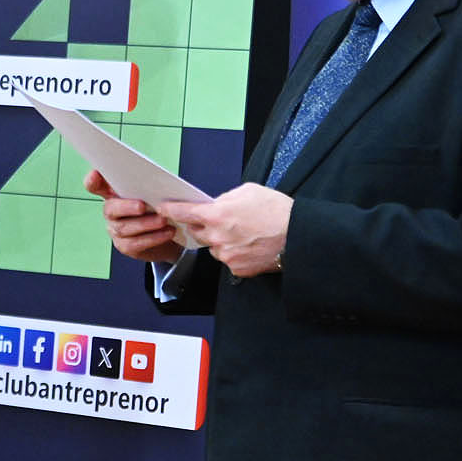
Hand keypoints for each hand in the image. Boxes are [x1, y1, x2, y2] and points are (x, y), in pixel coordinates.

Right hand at [84, 169, 184, 264]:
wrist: (168, 233)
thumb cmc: (158, 208)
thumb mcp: (154, 192)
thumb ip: (148, 185)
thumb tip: (155, 180)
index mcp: (114, 193)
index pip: (96, 185)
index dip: (93, 180)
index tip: (96, 174)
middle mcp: (111, 211)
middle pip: (110, 208)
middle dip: (126, 207)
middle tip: (142, 206)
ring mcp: (115, 229)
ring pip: (123, 228)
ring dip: (145, 223)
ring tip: (163, 220)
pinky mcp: (125, 246)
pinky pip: (135, 243)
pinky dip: (153, 238)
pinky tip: (166, 232)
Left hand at [157, 184, 291, 277]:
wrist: (298, 236)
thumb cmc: (276, 211)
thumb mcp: (248, 192)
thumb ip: (224, 199)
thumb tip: (213, 204)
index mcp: (217, 215)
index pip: (183, 213)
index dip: (171, 210)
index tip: (163, 209)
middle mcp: (217, 237)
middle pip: (196, 232)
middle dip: (203, 226)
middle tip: (219, 220)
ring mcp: (226, 255)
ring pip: (212, 247)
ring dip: (220, 240)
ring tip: (242, 233)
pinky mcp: (236, 269)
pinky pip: (227, 260)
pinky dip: (234, 253)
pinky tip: (249, 245)